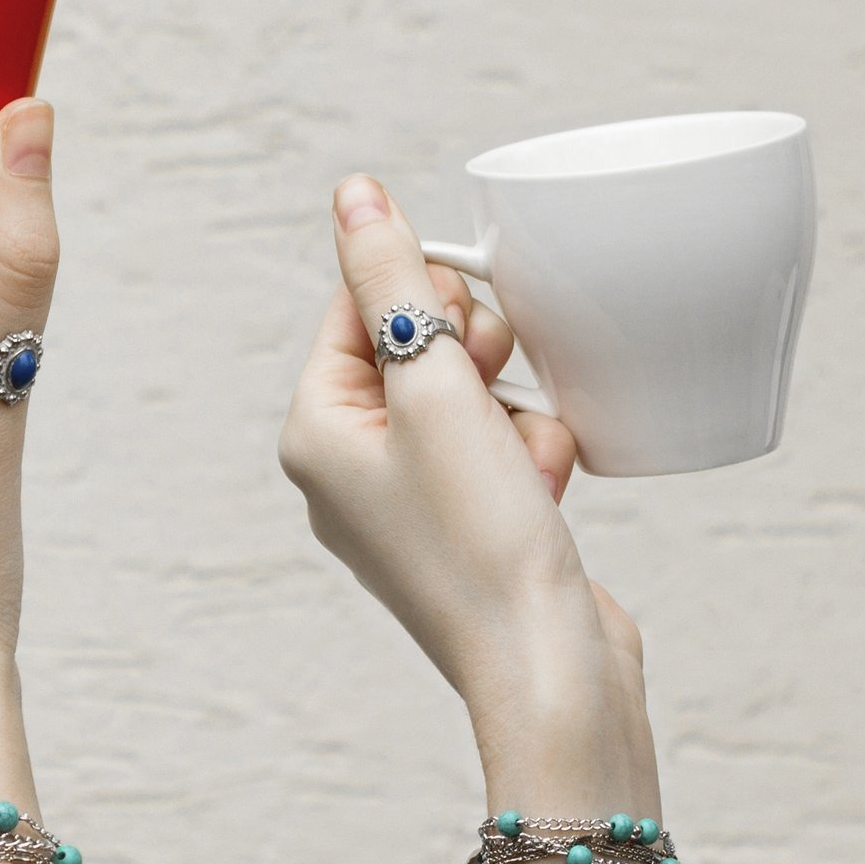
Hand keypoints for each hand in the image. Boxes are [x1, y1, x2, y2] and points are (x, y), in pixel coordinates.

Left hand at [275, 175, 649, 817]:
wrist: (550, 670)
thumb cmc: (483, 541)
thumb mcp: (437, 390)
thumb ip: (397, 283)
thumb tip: (353, 193)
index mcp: (314, 432)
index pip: (357, 309)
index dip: (428, 299)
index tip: (475, 326)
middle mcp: (347, 469)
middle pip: (419, 349)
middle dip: (481, 361)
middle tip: (498, 390)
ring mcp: (408, 505)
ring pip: (475, 398)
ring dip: (519, 413)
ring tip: (528, 463)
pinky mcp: (469, 531)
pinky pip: (505, 451)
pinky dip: (536, 458)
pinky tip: (547, 494)